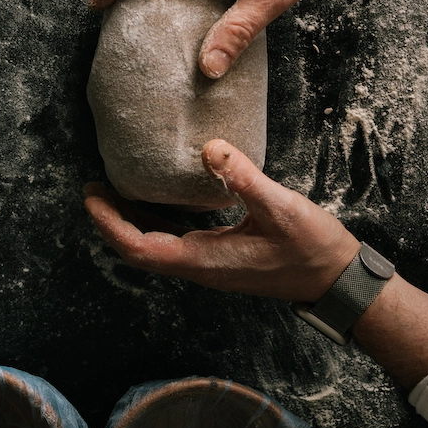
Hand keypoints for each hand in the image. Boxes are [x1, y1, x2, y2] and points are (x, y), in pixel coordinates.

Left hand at [84, 140, 358, 303]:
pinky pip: (174, 241)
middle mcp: (199, 267)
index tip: (91, 196)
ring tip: (111, 189)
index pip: (139, 247)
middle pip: (138, 249)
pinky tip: (156, 198)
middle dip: (110, 220)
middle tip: (91, 187)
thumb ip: (244, 178)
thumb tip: (209, 148)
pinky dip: (155, 221)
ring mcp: (208, 264)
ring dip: (129, 221)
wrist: (336, 279)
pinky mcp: (219, 256)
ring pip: (154, 247)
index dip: (110, 223)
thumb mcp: (282, 208)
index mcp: (204, 261)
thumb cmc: (312, 249)